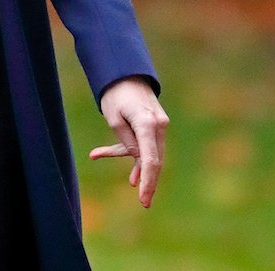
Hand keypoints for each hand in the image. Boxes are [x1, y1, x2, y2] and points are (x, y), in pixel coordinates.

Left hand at [91, 77, 167, 207]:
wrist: (126, 73)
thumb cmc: (115, 94)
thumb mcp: (114, 119)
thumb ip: (127, 142)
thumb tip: (138, 161)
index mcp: (147, 124)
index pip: (150, 159)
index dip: (148, 181)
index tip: (143, 198)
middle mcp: (158, 125)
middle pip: (155, 159)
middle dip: (149, 181)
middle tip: (144, 202)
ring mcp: (160, 124)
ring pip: (152, 153)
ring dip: (141, 168)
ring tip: (133, 184)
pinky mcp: (156, 124)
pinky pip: (148, 144)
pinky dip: (137, 154)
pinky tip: (129, 172)